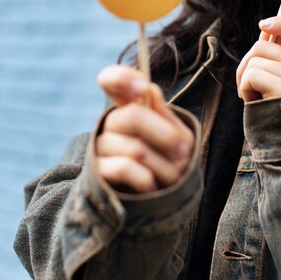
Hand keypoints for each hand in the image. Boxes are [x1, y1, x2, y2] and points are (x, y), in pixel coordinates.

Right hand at [95, 65, 194, 192]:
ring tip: (172, 177)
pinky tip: (152, 187)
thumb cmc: (171, 162)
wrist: (161, 201)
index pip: (112, 79)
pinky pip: (126, 168)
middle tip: (183, 152)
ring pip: (136, 148)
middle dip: (166, 136)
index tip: (143, 87)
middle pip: (133, 116)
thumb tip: (149, 90)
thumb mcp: (177, 137)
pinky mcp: (97, 173)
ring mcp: (101, 148)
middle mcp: (111, 123)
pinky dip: (149, 181)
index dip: (123, 78)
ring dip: (164, 167)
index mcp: (130, 106)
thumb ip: (165, 116)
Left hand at [236, 16, 280, 102]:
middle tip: (249, 87)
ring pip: (254, 60)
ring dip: (244, 82)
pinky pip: (252, 74)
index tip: (264, 27)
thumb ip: (272, 56)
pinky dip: (245, 89)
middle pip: (262, 46)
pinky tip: (254, 104)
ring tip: (254, 99)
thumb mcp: (276, 85)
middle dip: (246, 66)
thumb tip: (265, 28)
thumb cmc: (275, 114)